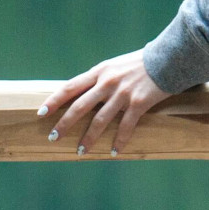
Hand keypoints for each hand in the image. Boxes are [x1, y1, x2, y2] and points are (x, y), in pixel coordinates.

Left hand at [39, 49, 173, 155]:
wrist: (168, 58)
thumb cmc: (141, 63)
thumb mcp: (115, 65)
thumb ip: (100, 79)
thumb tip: (83, 94)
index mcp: (100, 71)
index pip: (70, 87)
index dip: (54, 101)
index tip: (41, 113)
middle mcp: (107, 82)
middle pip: (79, 106)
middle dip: (64, 124)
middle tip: (52, 138)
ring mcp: (122, 93)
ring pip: (99, 120)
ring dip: (88, 138)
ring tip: (81, 152)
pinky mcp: (138, 103)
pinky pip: (125, 126)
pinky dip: (119, 141)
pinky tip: (114, 152)